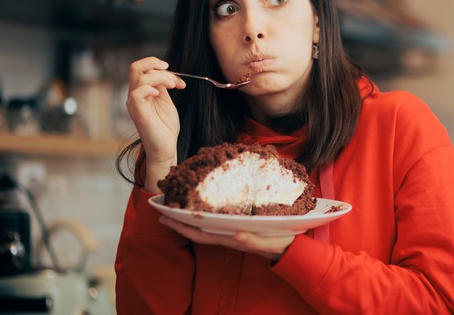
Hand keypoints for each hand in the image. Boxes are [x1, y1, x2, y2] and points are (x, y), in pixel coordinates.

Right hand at [126, 57, 185, 189]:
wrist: (166, 147)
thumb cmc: (165, 127)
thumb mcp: (165, 101)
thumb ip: (162, 87)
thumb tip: (165, 72)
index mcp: (141, 92)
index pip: (143, 69)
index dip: (161, 68)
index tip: (178, 81)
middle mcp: (135, 95)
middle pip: (135, 67)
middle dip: (154, 63)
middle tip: (170, 70)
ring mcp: (134, 103)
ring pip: (139, 76)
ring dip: (160, 76)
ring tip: (173, 85)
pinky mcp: (138, 112)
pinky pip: (137, 92)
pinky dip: (150, 88)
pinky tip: (160, 94)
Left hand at [159, 216, 294, 260]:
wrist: (290, 248)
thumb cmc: (279, 244)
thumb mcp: (269, 243)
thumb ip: (253, 241)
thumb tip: (236, 234)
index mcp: (231, 238)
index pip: (201, 234)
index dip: (182, 226)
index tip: (166, 216)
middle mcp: (227, 235)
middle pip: (197, 230)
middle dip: (179, 222)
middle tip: (162, 208)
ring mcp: (231, 231)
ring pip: (205, 225)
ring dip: (189, 217)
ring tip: (176, 204)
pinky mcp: (238, 225)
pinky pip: (216, 220)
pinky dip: (204, 213)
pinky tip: (200, 205)